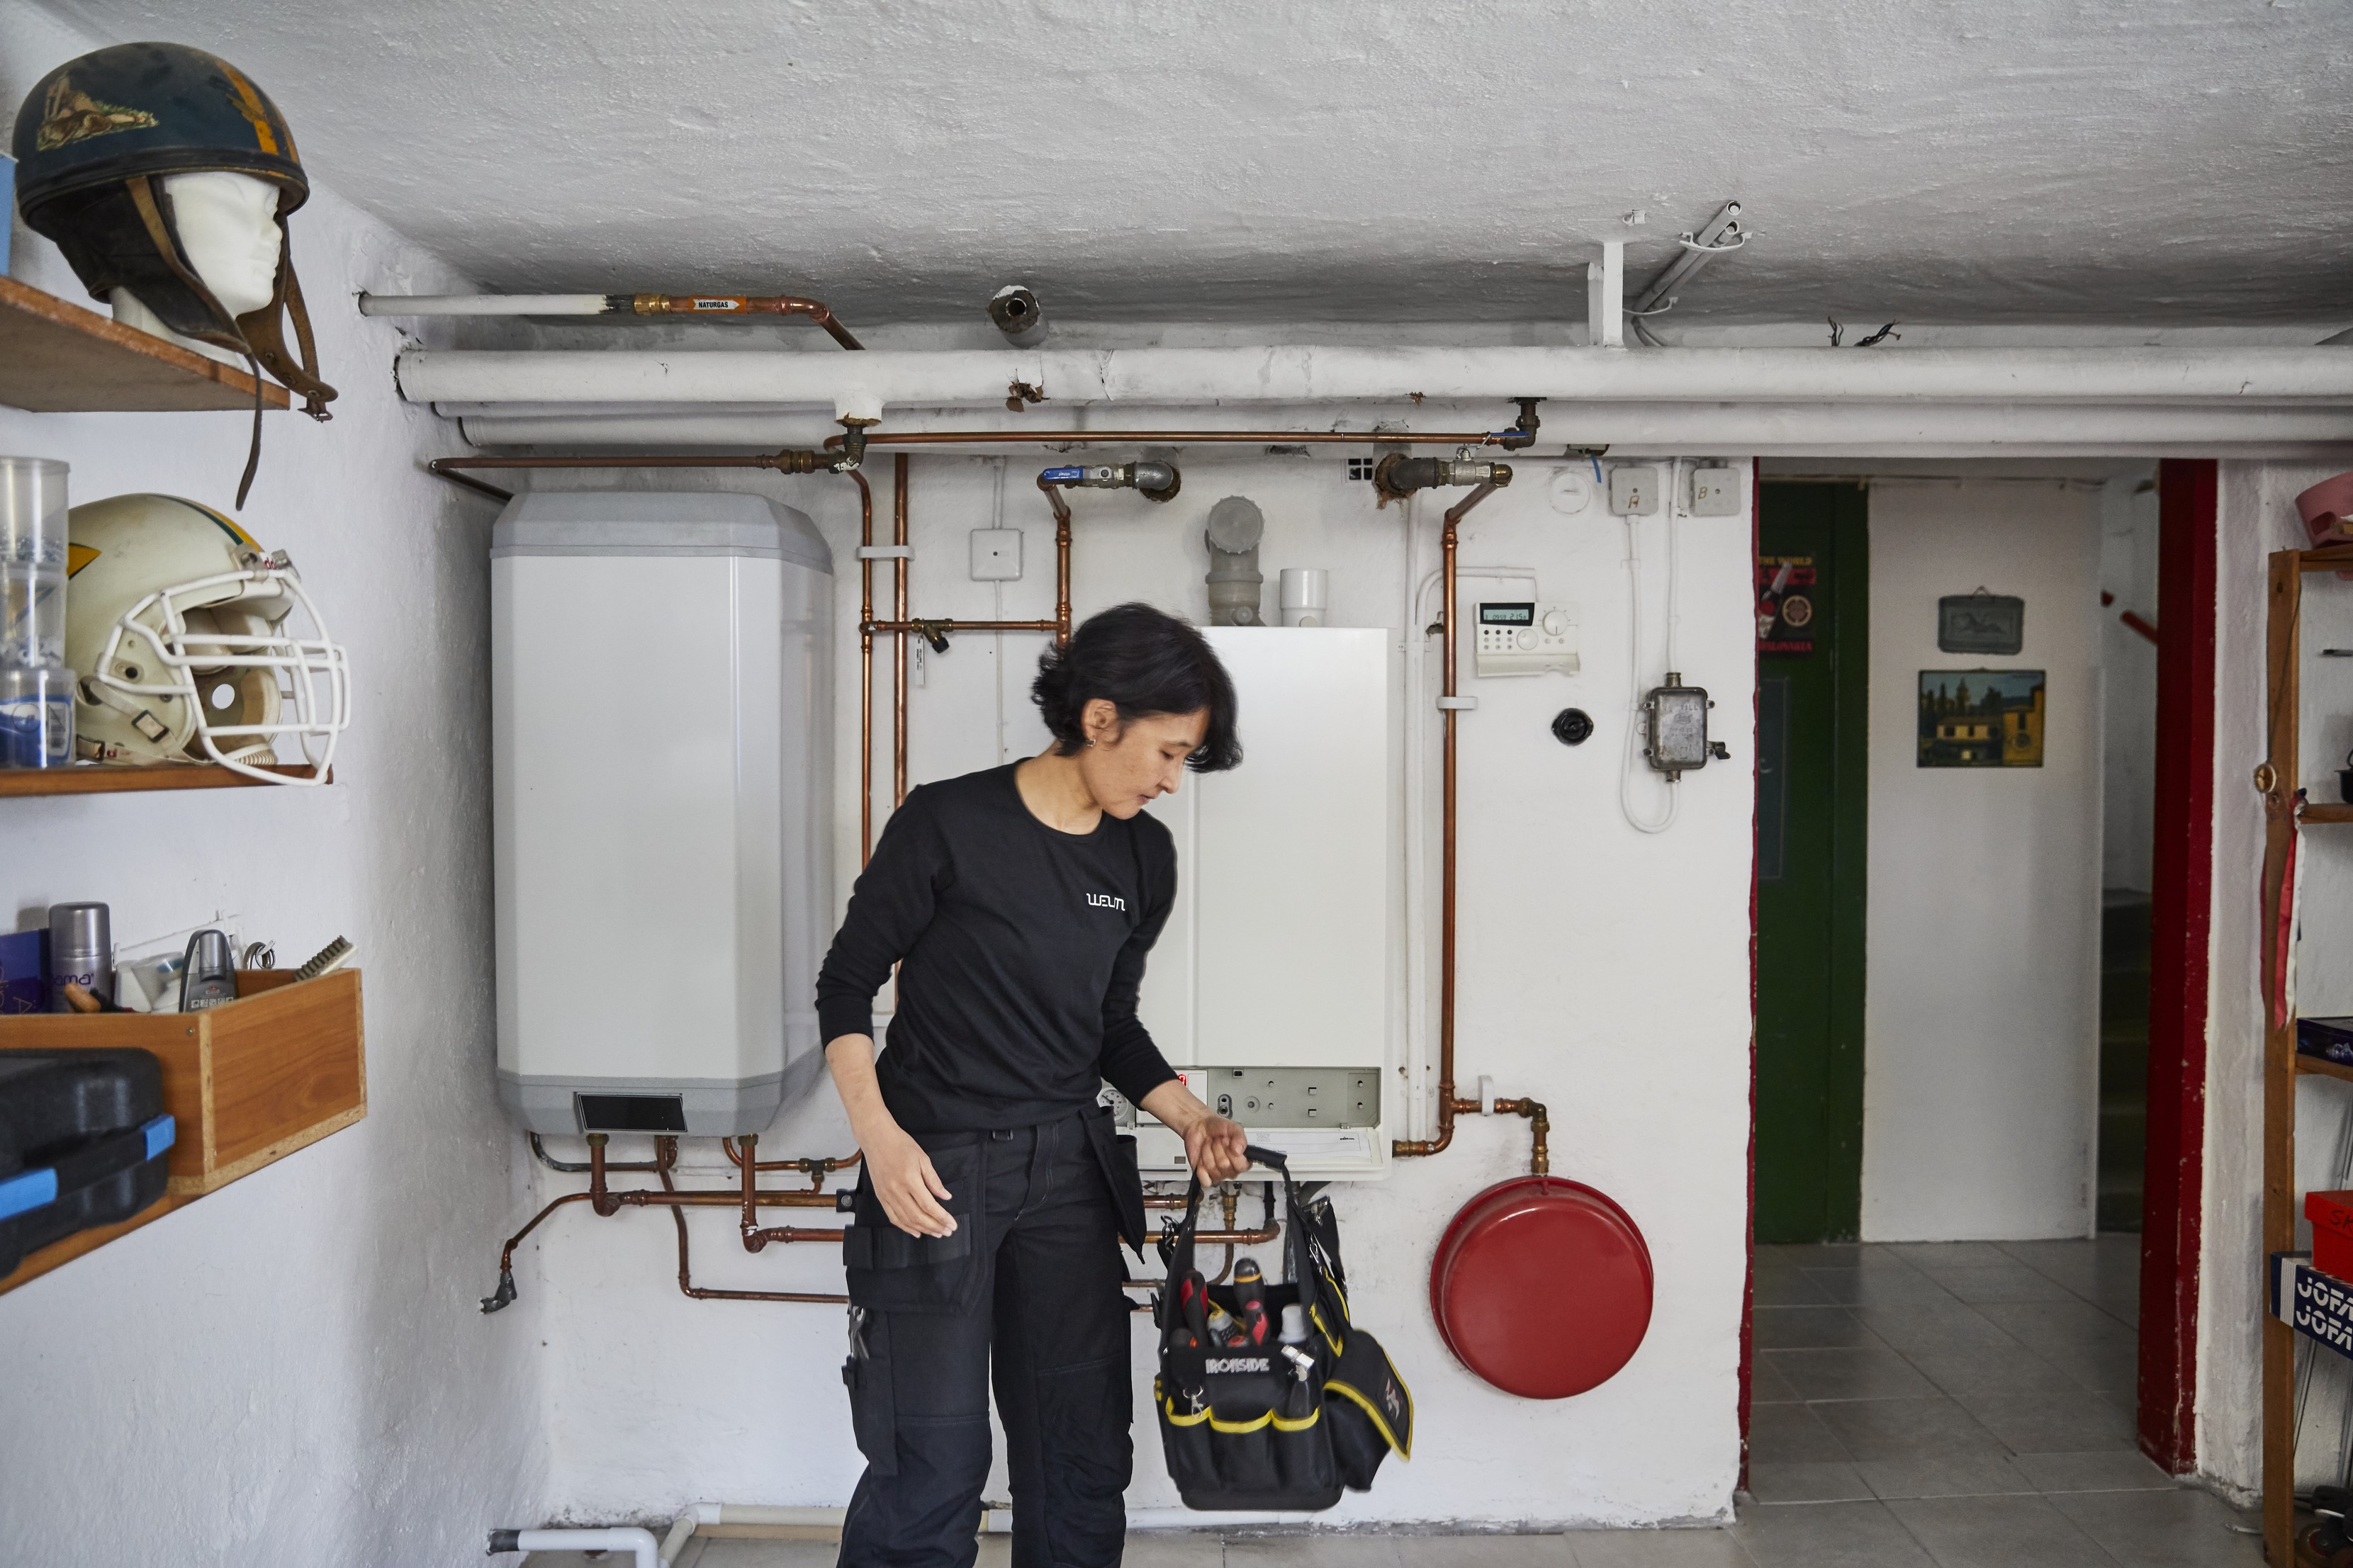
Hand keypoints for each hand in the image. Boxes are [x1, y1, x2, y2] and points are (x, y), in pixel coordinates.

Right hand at [861, 1122, 957, 1238]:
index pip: (929, 1206)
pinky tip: (916, 1232)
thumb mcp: (923, 1158)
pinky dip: (905, 1227)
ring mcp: (886, 1195)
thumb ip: (934, 1180)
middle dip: (935, 1227)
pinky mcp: (880, 1197)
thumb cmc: (901, 1145)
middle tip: (947, 1231)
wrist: (877, 1138)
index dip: (942, 1217)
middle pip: (918, 1216)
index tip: (952, 1224)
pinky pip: (893, 1217)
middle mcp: (896, 1190)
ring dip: (922, 1229)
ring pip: (906, 1220)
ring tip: (936, 1233)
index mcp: (909, 1180)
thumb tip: (946, 1196)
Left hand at [1182, 1112, 1251, 1184]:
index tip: (1228, 1141)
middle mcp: (1231, 1168)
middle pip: (1225, 1166)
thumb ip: (1240, 1137)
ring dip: (1208, 1153)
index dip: (1233, 1153)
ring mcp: (1218, 1173)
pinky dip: (1201, 1168)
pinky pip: (1205, 1180)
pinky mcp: (1204, 1176)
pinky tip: (1202, 1158)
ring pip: (1213, 1170)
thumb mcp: (1233, 1127)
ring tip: (1209, 1146)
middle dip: (1218, 1149)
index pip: (1242, 1166)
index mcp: (1242, 1159)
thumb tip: (1239, 1151)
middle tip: (1217, 1141)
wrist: (1199, 1126)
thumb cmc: (1217, 1127)